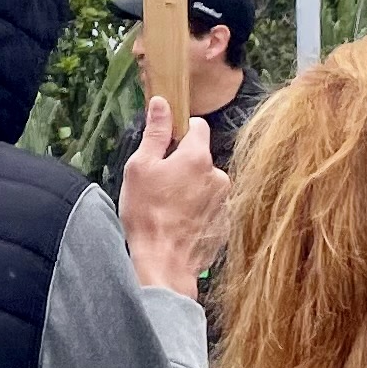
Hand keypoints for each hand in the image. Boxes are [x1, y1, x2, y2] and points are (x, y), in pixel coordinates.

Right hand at [120, 96, 224, 299]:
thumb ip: (156, 133)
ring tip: (168, 209)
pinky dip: (198, 210)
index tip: (164, 147)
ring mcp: (225, 201)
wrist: (164, 264)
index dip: (179, 133)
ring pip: (206, 183)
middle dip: (183, 165)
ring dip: (191, 189)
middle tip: (159, 185)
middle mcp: (219, 176)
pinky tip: (179, 223)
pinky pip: (212, 206)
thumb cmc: (147, 215)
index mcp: (198, 157)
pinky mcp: (226, 223)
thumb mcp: (140, 168)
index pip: (198, 126)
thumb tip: (162, 103)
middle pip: (201, 158)